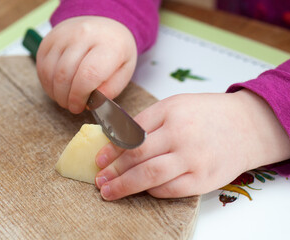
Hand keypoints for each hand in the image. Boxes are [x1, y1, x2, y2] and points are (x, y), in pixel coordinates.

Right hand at [36, 16, 136, 113]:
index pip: (87, 74)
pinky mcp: (50, 37)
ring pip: (50, 71)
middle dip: (66, 98)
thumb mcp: (124, 72)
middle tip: (72, 107)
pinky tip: (57, 89)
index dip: (79, 96)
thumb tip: (91, 103)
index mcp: (109, 44)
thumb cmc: (115, 54)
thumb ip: (110, 89)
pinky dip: (47, 83)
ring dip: (55, 92)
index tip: (79, 107)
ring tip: (65, 99)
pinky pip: (42, 66)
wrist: (105, 29)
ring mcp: (64, 34)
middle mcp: (85, 34)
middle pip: (65, 74)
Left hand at [94, 90, 289, 200]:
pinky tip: (141, 191)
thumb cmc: (208, 114)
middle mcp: (181, 134)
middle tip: (99, 179)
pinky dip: (151, 192)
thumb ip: (149, 121)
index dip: (112, 148)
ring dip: (125, 186)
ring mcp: (193, 159)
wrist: (248, 126)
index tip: (99, 159)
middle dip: (113, 169)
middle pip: (137, 155)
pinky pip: (170, 190)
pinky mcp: (203, 179)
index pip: (132, 133)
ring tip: (108, 191)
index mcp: (171, 111)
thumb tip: (118, 139)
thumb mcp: (176, 105)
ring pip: (150, 176)